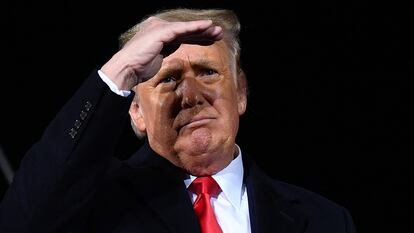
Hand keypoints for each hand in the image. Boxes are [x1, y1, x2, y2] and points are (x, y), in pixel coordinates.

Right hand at [101, 17, 222, 89]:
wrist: (127, 68)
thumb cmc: (139, 66)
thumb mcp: (156, 55)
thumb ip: (166, 48)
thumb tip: (175, 47)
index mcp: (158, 31)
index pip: (181, 33)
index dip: (197, 36)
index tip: (210, 39)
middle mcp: (159, 26)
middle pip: (185, 30)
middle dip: (202, 32)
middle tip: (218, 34)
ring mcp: (160, 27)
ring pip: (186, 28)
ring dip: (203, 29)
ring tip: (218, 31)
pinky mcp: (162, 31)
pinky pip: (182, 29)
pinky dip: (195, 27)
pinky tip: (207, 26)